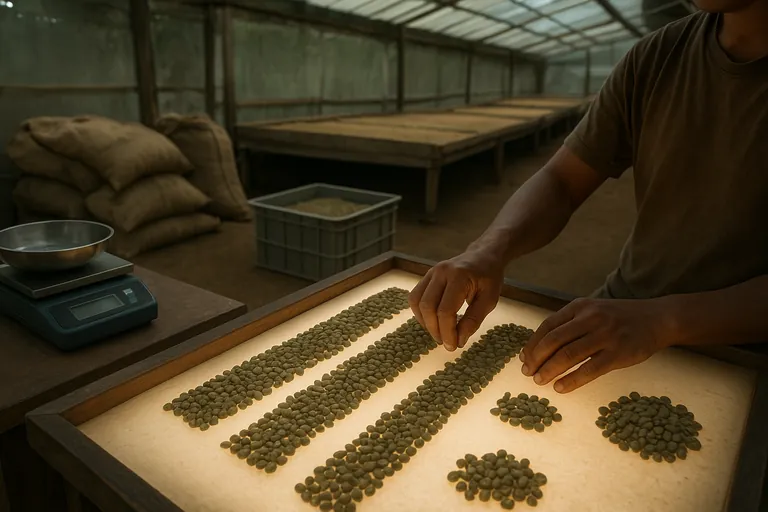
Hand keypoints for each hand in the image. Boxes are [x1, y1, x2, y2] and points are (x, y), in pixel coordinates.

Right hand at [409, 250, 503, 350]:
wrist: (483, 256)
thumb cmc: (489, 278)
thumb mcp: (489, 300)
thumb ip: (474, 320)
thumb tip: (459, 340)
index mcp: (459, 277)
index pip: (445, 310)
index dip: (447, 332)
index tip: (454, 346)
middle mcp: (441, 272)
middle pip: (427, 307)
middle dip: (435, 330)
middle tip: (446, 343)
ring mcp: (431, 272)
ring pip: (416, 302)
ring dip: (425, 322)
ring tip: (439, 333)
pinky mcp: (427, 276)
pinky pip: (415, 297)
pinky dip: (420, 313)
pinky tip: (432, 321)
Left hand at [519, 297, 675, 392]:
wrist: (657, 318)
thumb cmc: (619, 318)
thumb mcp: (592, 311)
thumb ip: (569, 324)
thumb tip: (540, 347)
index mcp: (580, 307)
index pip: (547, 326)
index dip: (533, 344)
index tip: (523, 359)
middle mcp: (590, 318)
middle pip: (553, 341)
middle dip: (536, 359)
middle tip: (528, 373)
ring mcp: (605, 335)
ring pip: (568, 355)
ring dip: (549, 370)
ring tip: (540, 381)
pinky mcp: (618, 353)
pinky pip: (589, 370)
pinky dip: (571, 381)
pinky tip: (561, 388)